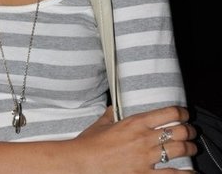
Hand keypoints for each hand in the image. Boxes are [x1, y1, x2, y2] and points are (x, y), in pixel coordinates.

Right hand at [72, 105, 196, 173]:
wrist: (82, 162)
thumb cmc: (90, 143)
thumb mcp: (102, 122)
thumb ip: (113, 113)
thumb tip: (116, 107)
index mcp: (135, 122)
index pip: (168, 113)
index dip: (181, 113)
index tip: (184, 114)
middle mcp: (144, 138)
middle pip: (179, 131)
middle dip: (189, 131)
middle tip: (191, 132)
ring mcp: (146, 158)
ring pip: (180, 150)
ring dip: (190, 148)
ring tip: (192, 148)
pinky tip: (191, 173)